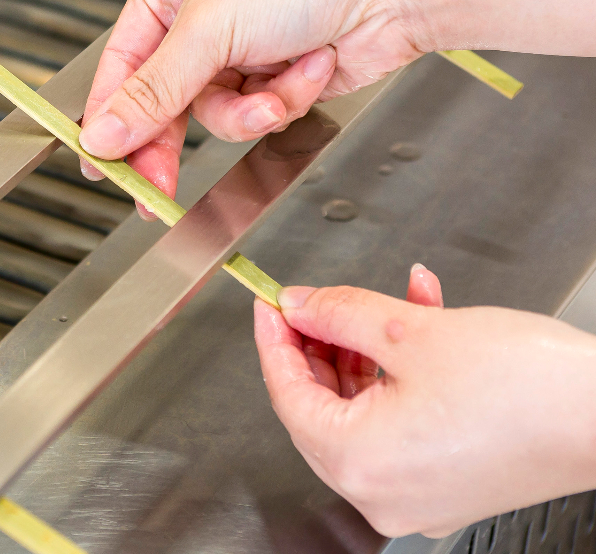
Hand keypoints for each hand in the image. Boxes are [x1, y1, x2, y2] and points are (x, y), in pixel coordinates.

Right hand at [77, 0, 595, 200]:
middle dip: (172, 137)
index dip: (109, 114)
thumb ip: (153, 92)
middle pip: (164, 98)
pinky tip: (308, 71)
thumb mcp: (210, 30)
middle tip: (157, 185)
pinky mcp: (279, 75)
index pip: (123, 61)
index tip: (100, 161)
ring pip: (213, 114)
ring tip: (273, 96)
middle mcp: (201, 16)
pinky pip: (257, 114)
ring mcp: (242, 48)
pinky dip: (282, 101)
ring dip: (246, 114)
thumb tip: (102, 133)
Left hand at [255, 265, 595, 536]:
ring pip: (363, 409)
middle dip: (320, 342)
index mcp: (358, 463)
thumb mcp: (406, 329)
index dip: (275, 339)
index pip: (287, 393)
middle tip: (315, 300)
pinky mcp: (449, 484)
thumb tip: (298, 305)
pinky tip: (417, 320)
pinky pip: (401, 422)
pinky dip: (401, 374)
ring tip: (379, 300)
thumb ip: (338, 313)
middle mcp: (382, 494)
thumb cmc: (524, 387)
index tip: (270, 302)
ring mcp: (417, 494)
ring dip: (366, 349)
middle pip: (321, 406)